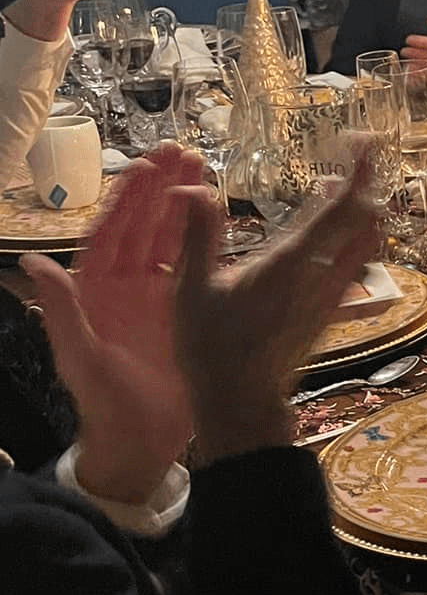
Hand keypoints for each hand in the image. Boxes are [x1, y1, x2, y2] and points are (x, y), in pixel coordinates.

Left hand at [22, 143, 199, 505]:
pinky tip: (226, 220)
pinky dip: (209, 241)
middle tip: (185, 151)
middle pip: (144, 225)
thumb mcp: (78, 358)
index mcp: (96, 290)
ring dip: (186, 205)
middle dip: (162, 188)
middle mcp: (126, 285)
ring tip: (206, 170)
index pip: (111, 232)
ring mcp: (157, 297)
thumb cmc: (105, 404)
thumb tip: (32, 264)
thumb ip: (59, 311)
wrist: (141, 443)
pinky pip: (198, 267)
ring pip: (171, 239)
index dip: (128, 198)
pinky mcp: (186, 312)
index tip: (146, 164)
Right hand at [173, 153, 380, 461]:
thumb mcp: (192, 290)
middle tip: (357, 154)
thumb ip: (197, 235)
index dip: (360, 173)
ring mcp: (329, 298)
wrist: (241, 405)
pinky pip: (353, 269)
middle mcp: (320, 278)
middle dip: (366, 184)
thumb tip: (191, 188)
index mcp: (291, 264)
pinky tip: (337, 235)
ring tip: (345, 187)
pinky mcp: (327, 314)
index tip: (365, 142)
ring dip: (361, 213)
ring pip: (365, 246)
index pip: (340, 210)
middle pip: (363, 222)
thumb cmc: (212, 351)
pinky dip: (352, 242)